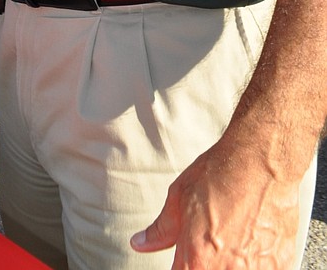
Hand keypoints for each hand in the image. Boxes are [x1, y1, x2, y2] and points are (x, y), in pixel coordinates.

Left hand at [131, 142, 299, 268]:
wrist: (262, 162)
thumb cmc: (222, 174)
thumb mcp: (180, 197)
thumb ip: (161, 230)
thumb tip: (141, 243)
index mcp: (196, 261)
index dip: (180, 267)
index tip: (183, 261)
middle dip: (203, 265)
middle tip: (209, 246)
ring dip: (229, 264)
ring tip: (233, 241)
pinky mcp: (280, 266)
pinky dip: (253, 263)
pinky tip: (251, 243)